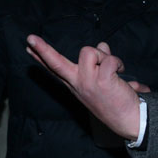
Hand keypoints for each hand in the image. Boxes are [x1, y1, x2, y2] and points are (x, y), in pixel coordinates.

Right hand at [26, 36, 142, 140]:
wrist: (130, 120)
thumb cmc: (117, 100)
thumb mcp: (102, 80)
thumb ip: (100, 62)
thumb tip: (102, 45)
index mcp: (75, 83)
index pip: (54, 68)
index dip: (40, 55)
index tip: (28, 44)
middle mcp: (78, 83)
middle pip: (56, 63)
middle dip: (43, 49)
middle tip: (30, 37)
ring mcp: (88, 82)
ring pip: (89, 51)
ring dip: (103, 55)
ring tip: (113, 67)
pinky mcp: (101, 81)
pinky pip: (109, 60)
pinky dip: (117, 62)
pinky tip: (121, 71)